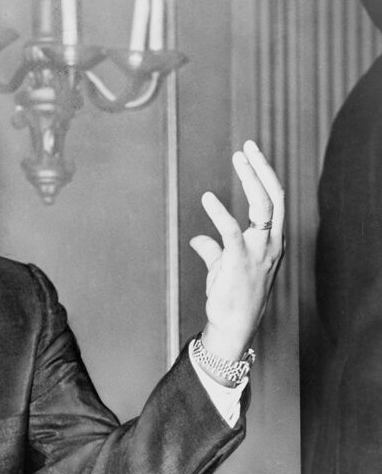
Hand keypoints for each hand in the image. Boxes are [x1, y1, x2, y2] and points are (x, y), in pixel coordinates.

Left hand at [189, 140, 283, 362]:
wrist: (232, 325)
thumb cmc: (230, 297)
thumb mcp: (222, 268)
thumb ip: (212, 250)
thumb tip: (198, 239)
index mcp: (271, 241)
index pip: (275, 201)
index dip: (264, 176)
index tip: (251, 155)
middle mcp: (271, 243)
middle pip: (275, 197)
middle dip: (263, 169)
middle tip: (248, 147)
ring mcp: (259, 252)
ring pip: (263, 207)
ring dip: (251, 179)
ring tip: (238, 158)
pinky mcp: (240, 262)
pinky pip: (233, 231)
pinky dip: (220, 213)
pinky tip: (207, 198)